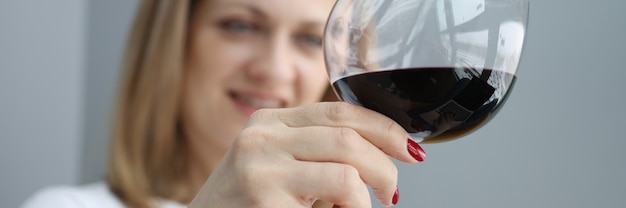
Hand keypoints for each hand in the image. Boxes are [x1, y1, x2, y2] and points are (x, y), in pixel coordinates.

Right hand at [189, 102, 424, 207]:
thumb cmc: (244, 204)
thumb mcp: (274, 163)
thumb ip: (314, 149)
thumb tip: (380, 150)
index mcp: (268, 122)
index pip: (339, 110)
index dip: (382, 127)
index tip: (408, 146)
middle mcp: (262, 138)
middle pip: (347, 137)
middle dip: (385, 163)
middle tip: (391, 189)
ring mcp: (261, 168)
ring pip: (346, 169)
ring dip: (368, 193)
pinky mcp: (265, 199)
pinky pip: (335, 197)